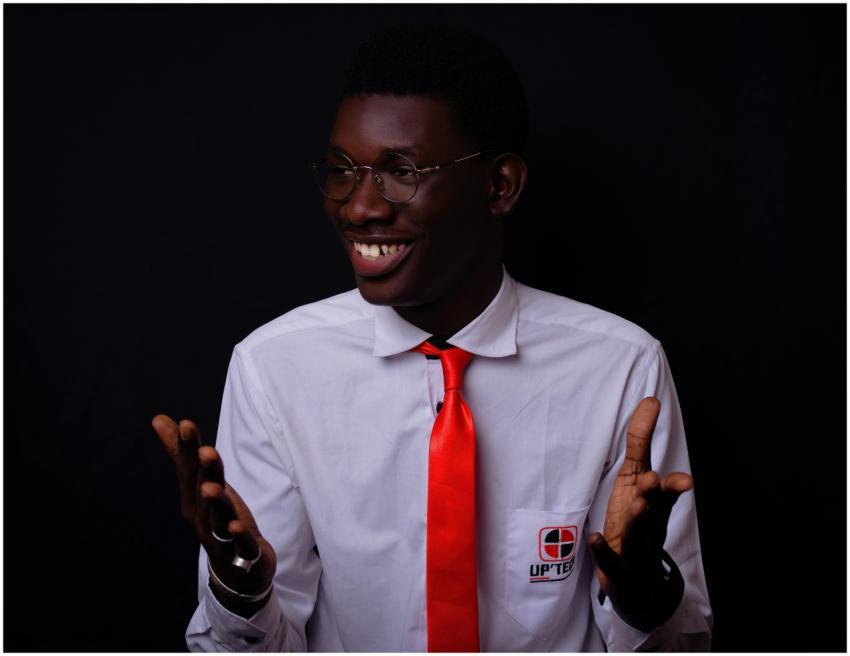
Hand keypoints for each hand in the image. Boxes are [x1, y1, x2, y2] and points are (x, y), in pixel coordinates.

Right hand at [152, 414, 276, 615]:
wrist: (236, 572)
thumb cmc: (216, 519)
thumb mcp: (201, 484)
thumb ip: (182, 454)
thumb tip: (159, 419)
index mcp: (193, 499)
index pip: (190, 469)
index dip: (188, 448)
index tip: (186, 423)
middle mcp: (202, 517)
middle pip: (203, 491)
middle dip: (205, 471)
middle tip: (206, 450)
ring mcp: (221, 537)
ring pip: (218, 518)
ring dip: (216, 504)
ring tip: (212, 488)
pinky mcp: (243, 554)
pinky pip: (241, 546)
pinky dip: (239, 537)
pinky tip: (237, 527)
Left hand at [588, 397, 692, 630]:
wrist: (640, 583)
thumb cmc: (639, 526)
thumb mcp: (640, 486)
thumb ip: (641, 445)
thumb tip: (651, 401)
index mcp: (653, 502)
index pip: (661, 483)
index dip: (666, 472)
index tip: (671, 447)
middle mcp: (649, 524)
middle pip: (655, 509)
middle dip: (655, 494)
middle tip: (652, 478)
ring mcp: (636, 549)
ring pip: (640, 534)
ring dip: (639, 520)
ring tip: (638, 503)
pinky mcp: (619, 569)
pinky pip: (612, 560)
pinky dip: (604, 550)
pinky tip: (595, 538)